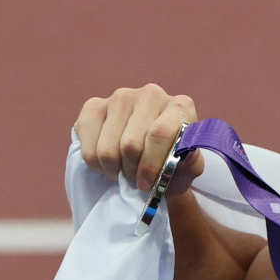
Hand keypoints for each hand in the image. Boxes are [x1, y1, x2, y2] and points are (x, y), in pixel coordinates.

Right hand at [74, 84, 203, 193]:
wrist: (149, 159)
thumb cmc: (172, 165)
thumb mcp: (187, 170)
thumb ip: (192, 164)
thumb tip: (189, 154)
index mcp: (180, 106)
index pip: (160, 133)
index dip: (151, 165)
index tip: (147, 185)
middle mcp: (152, 94)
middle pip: (131, 143)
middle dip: (131, 171)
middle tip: (135, 181)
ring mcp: (121, 97)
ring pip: (108, 146)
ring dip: (113, 169)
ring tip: (123, 173)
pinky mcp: (94, 105)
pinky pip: (87, 141)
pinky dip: (94, 161)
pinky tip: (108, 163)